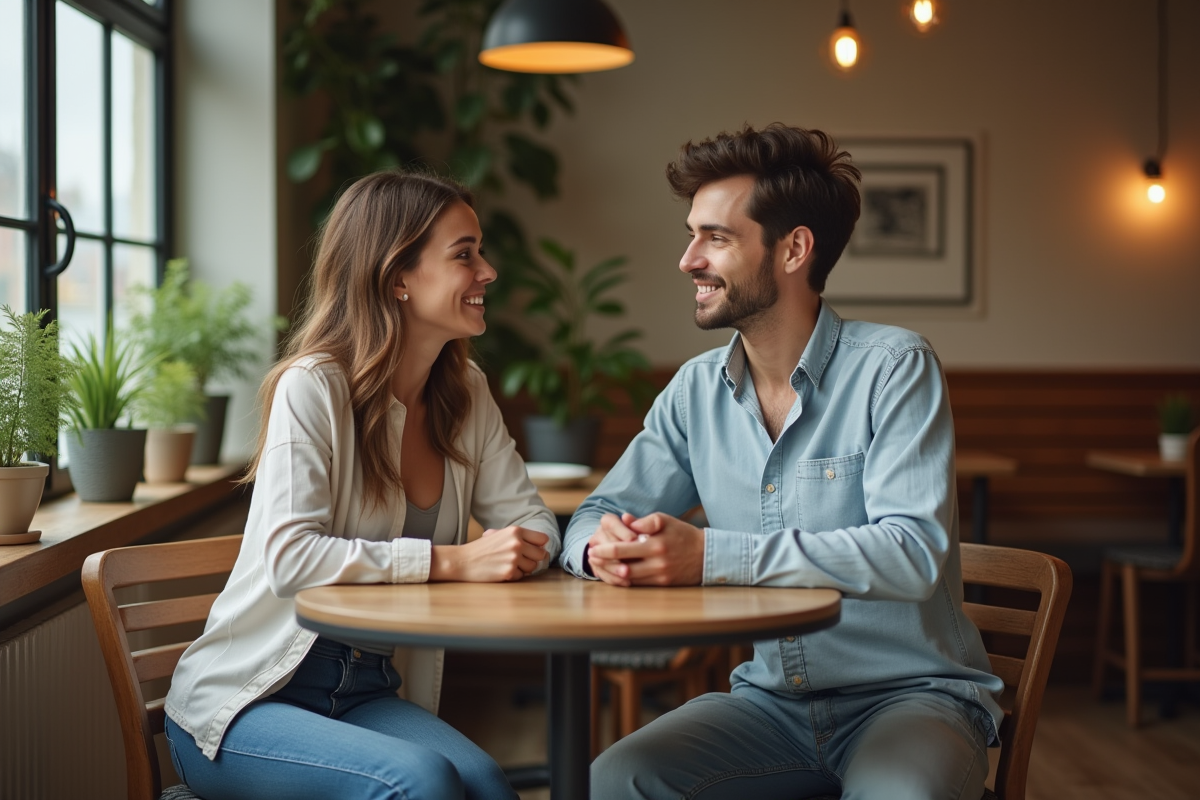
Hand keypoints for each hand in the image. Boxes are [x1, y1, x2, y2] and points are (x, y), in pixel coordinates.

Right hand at [430, 526, 548, 581]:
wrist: (462, 560)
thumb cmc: (481, 548)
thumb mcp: (499, 534)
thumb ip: (518, 536)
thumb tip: (542, 544)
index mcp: (515, 531)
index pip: (543, 539)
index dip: (539, 546)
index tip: (533, 549)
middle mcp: (517, 543)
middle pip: (541, 554)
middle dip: (533, 558)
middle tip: (522, 560)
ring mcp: (514, 558)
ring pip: (533, 567)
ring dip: (524, 568)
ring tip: (509, 565)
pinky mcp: (509, 572)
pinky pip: (521, 576)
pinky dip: (514, 575)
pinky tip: (502, 571)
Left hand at [587, 512, 704, 586]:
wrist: (706, 555)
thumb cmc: (682, 534)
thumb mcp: (666, 521)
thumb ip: (644, 521)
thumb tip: (624, 519)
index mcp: (655, 544)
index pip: (623, 549)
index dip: (605, 550)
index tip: (593, 548)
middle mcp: (657, 562)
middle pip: (623, 566)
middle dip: (604, 563)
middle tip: (591, 557)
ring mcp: (660, 576)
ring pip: (629, 578)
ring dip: (612, 573)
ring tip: (599, 566)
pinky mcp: (663, 585)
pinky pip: (639, 584)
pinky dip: (625, 580)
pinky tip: (615, 573)